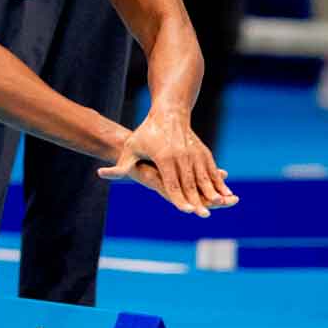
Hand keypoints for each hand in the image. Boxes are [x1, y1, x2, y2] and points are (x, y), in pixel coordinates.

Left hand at [98, 108, 237, 216]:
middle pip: (190, 183)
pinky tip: (227, 194)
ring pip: (204, 177)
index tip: (186, 211)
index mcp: (165, 157)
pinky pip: (212, 170)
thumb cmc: (147, 132)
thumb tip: (101, 173)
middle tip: (204, 215)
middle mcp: (182, 156)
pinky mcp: (203, 152)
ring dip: (213, 192)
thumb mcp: (131, 147)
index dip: (179, 198)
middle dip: (197, 200)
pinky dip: (220, 182)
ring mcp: (194, 153)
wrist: (169, 113)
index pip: (172, 183)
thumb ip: (120, 165)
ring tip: (222, 206)